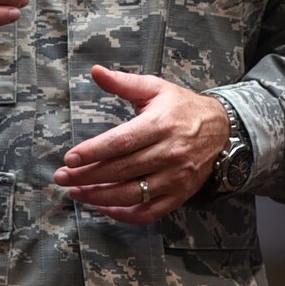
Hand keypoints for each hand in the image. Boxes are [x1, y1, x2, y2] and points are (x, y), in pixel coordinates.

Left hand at [54, 65, 230, 222]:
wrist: (222, 129)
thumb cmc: (182, 107)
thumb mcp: (155, 88)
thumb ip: (124, 82)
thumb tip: (95, 71)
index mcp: (161, 124)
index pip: (121, 142)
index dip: (93, 152)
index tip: (70, 159)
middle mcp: (170, 152)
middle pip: (122, 169)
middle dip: (87, 176)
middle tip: (62, 178)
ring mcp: (176, 177)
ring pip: (132, 193)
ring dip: (99, 196)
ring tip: (76, 192)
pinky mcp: (180, 195)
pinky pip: (149, 211)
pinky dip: (124, 214)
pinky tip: (103, 206)